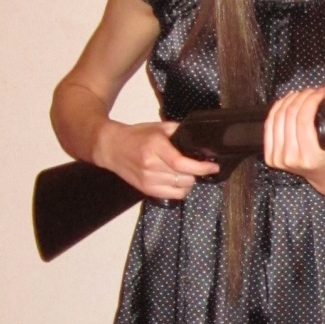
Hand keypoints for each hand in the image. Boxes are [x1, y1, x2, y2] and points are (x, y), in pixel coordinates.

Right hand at [94, 119, 217, 200]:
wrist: (112, 147)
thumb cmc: (136, 136)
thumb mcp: (158, 128)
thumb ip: (178, 132)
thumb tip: (198, 140)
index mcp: (155, 147)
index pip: (181, 163)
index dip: (200, 167)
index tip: (212, 166)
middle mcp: (150, 165)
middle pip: (184, 178)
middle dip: (196, 173)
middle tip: (197, 166)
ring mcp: (147, 179)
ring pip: (181, 188)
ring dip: (188, 182)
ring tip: (186, 173)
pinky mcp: (145, 189)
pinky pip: (172, 196)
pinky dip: (180, 190)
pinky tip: (178, 182)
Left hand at [262, 84, 324, 186]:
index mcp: (310, 157)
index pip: (303, 119)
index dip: (311, 100)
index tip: (320, 93)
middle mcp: (291, 159)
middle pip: (289, 116)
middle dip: (302, 97)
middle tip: (312, 92)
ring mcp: (279, 159)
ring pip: (277, 118)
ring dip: (289, 100)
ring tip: (301, 94)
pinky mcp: (271, 157)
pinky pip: (269, 126)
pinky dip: (277, 110)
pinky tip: (286, 102)